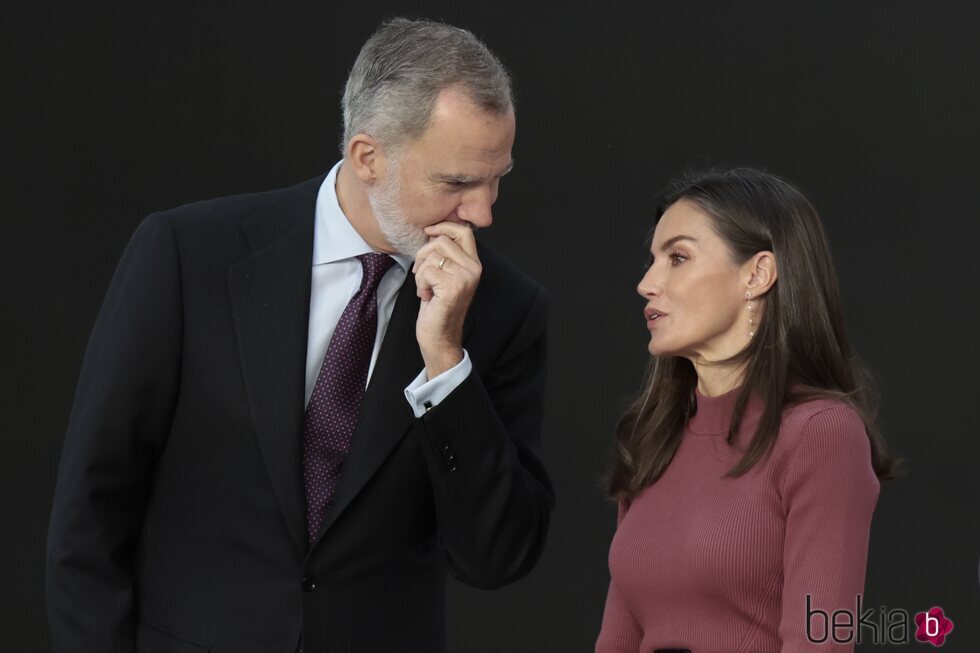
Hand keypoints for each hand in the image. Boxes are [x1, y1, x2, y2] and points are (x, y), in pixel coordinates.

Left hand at [411, 221, 481, 377]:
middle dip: (423, 255)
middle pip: (442, 240)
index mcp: (474, 264)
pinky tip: (428, 296)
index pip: (464, 231)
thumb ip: (446, 255)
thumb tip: (434, 232)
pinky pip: (426, 271)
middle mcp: (473, 269)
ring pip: (431, 256)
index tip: (428, 231)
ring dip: (421, 273)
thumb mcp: (445, 276)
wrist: (440, 338)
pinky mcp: (453, 287)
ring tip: (428, 289)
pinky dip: (420, 284)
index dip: (444, 226)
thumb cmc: (438, 307)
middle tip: (422, 274)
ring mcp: (465, 278)